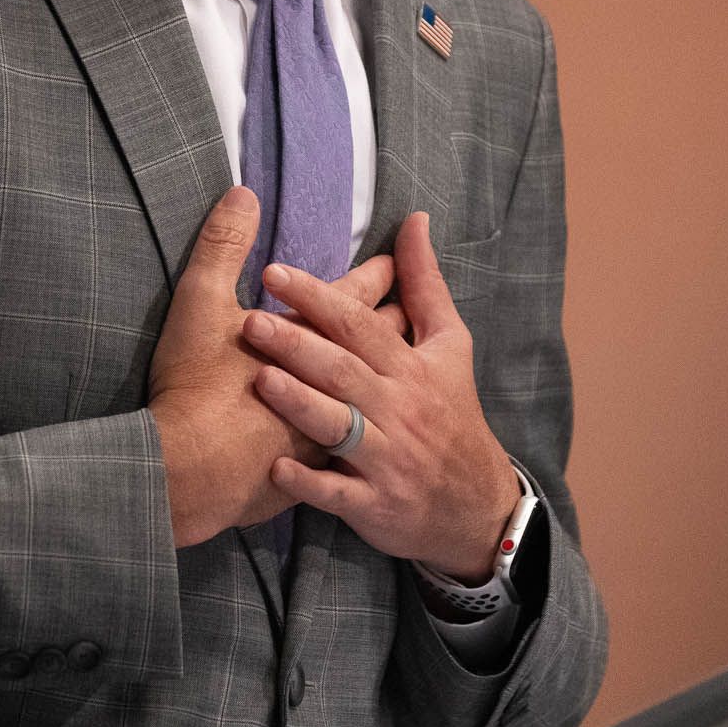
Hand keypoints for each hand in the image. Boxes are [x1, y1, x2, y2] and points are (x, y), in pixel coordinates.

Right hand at [147, 187, 400, 548]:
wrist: (190, 474)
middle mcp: (339, 386)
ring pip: (375, 403)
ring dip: (386, 384)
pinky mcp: (319, 474)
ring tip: (400, 372)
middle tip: (408, 309)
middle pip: (378, 348)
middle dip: (393, 323)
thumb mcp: (202, 304)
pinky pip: (350, 455)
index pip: (355, 300)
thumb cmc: (196, 386)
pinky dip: (358, 442)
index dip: (376, 277)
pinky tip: (360, 443)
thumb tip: (244, 194)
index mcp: (314, 340)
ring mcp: (335, 433)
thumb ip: (223, 246)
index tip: (391, 261)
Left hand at [246, 211, 520, 578]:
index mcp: (410, 368)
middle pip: (343, 371)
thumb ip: (424, 284)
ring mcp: (386, 459)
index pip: (359, 326)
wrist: (477, 505)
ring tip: (258, 379)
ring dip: (299, 404)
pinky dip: (308, 482)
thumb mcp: (450, 346)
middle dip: (297, 344)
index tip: (274, 273)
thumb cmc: (452, 412)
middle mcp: (398, 410)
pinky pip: (338, 493)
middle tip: (250, 320)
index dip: (319, 298)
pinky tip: (275, 468)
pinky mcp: (375, 504)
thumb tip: (415, 220)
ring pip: (338, 427)